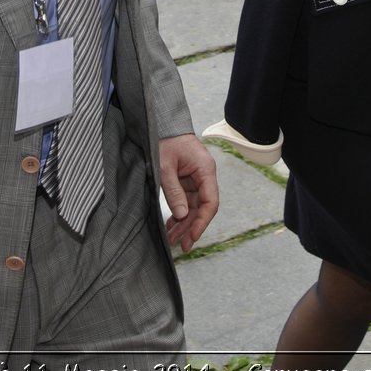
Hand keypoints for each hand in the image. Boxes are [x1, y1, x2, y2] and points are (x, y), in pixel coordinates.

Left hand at [157, 133, 218, 252]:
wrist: (160, 125)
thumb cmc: (164, 140)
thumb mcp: (165, 167)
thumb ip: (174, 192)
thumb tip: (182, 216)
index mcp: (205, 170)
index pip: (210, 202)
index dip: (202, 222)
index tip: (191, 237)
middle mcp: (204, 175)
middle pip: (203, 208)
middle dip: (192, 227)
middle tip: (180, 245)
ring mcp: (196, 178)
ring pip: (194, 207)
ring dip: (184, 223)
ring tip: (172, 239)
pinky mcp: (187, 180)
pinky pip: (186, 201)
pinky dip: (179, 213)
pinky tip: (171, 225)